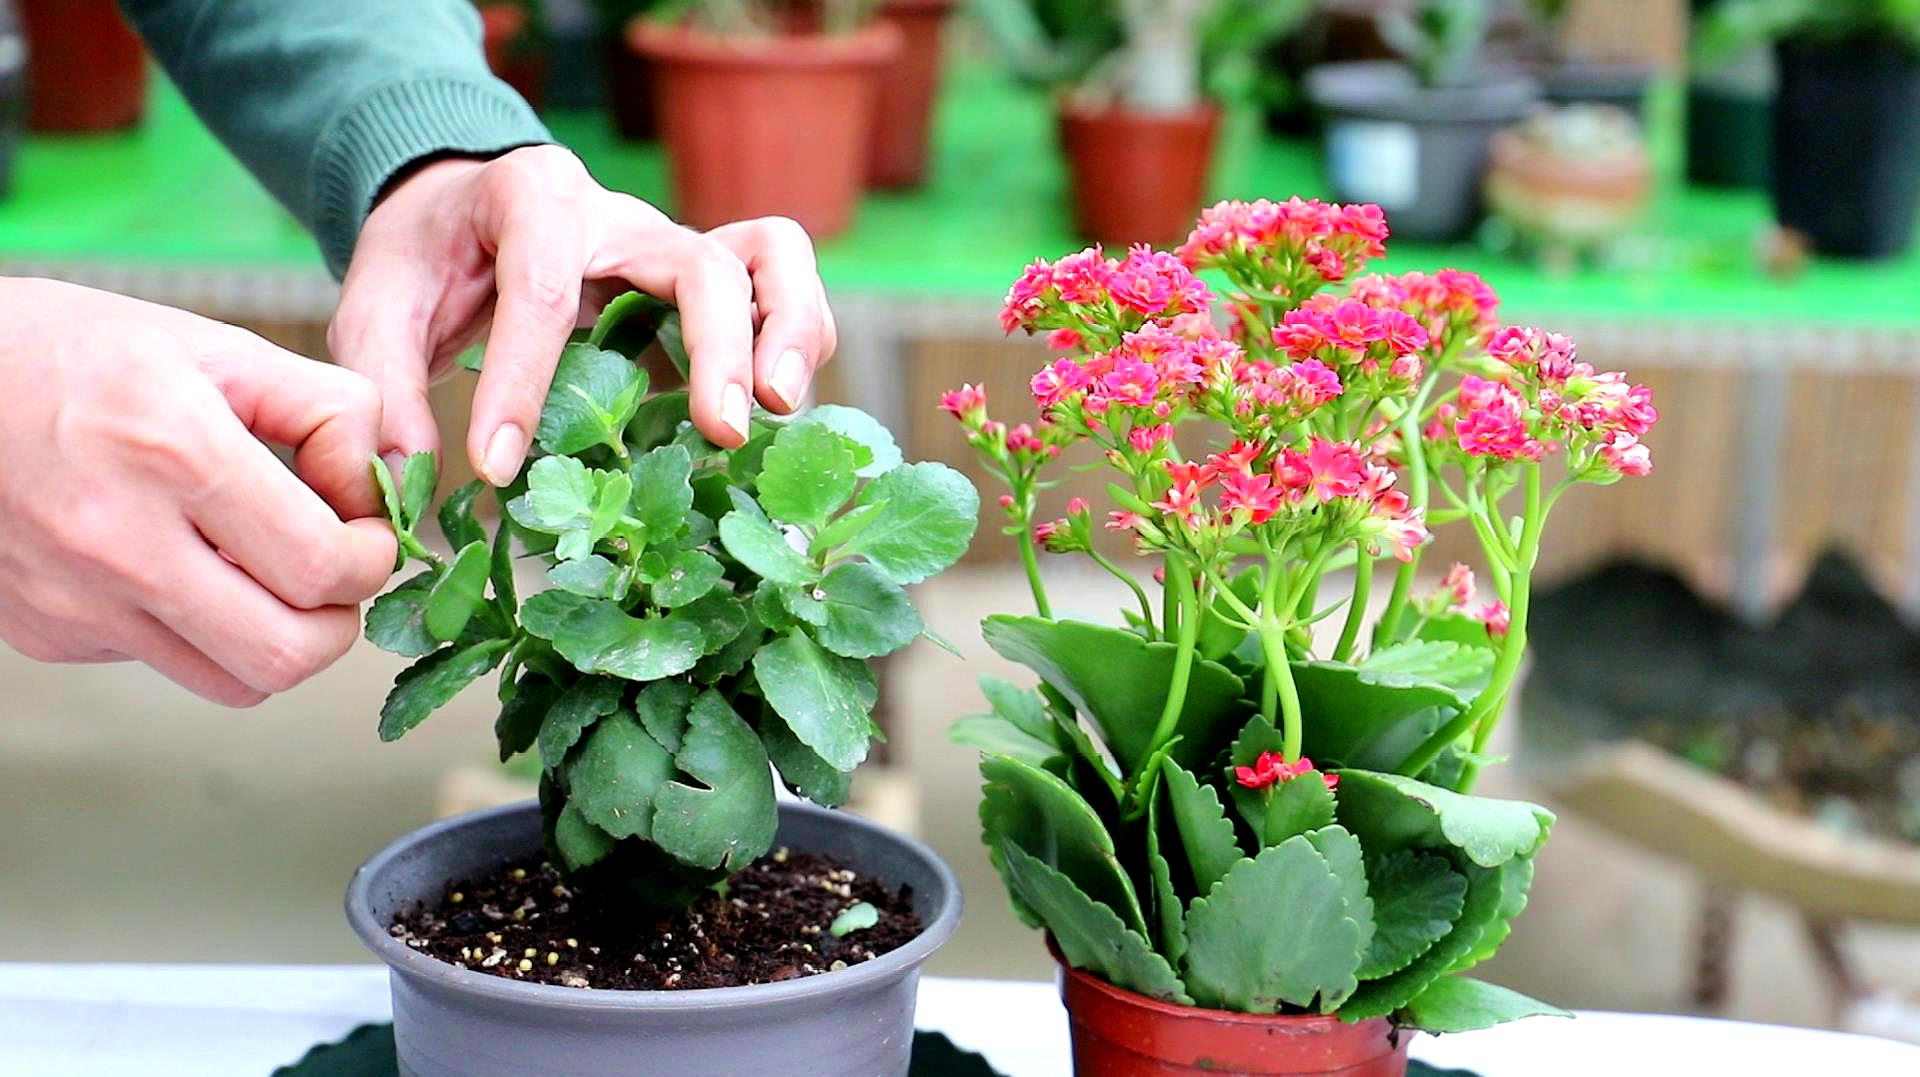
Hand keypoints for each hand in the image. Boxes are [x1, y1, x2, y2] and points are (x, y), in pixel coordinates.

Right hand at [0, 279, 397, 705]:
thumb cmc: (73, 352)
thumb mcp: (214, 344)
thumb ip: (325, 408)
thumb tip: (380, 483)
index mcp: (172, 452)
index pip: (321, 566)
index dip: (371, 558)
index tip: (364, 531)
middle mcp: (119, 541)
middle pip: (289, 654)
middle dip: (339, 620)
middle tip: (332, 571)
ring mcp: (77, 601)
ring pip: (238, 683)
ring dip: (279, 639)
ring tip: (268, 575)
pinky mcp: (50, 634)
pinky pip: (167, 664)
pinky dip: (204, 632)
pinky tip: (184, 567)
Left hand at [330, 145, 837, 485]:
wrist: (459, 206)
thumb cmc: (424, 256)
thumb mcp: (374, 302)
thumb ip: (383, 379)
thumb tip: (412, 474)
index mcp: (531, 197)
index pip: (540, 288)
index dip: (520, 381)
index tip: (496, 465)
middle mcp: (620, 214)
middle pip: (703, 263)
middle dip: (721, 349)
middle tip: (721, 431)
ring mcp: (672, 245)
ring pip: (772, 257)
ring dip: (789, 333)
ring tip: (774, 411)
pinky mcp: (702, 283)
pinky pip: (779, 288)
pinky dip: (795, 339)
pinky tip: (771, 411)